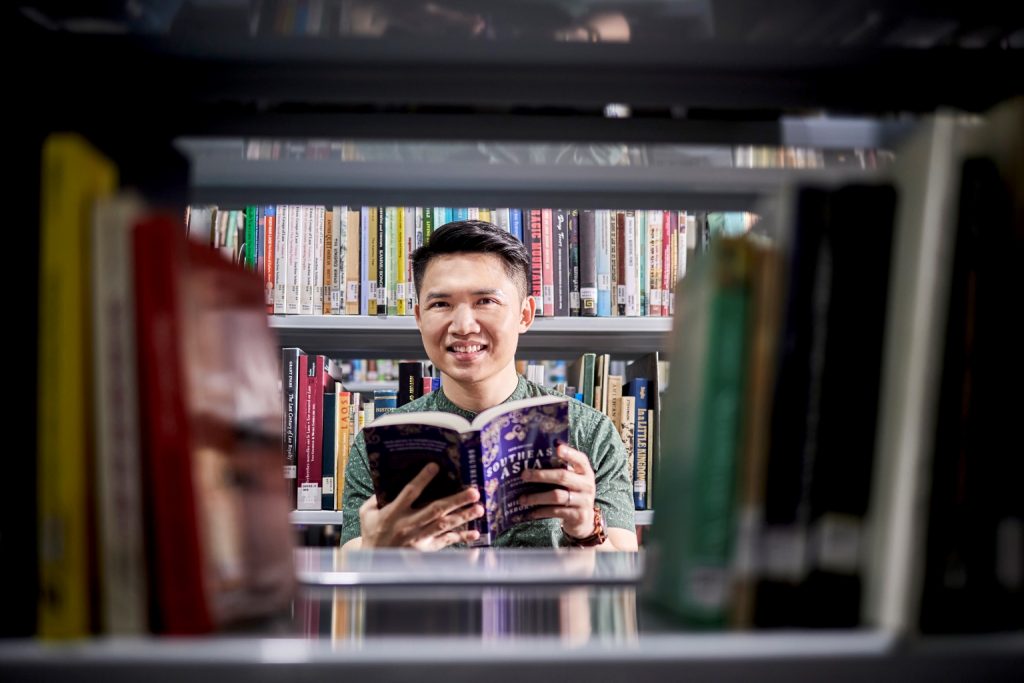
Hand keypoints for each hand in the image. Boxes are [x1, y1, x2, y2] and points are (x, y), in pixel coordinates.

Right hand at [359, 463, 483, 549]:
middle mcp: (408, 525)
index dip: (422, 479)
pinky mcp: (425, 549)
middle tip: (473, 492)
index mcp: (393, 513)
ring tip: (479, 508)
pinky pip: (446, 542)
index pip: (410, 492)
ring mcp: (418, 538)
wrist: (373, 560)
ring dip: (463, 516)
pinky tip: (475, 533)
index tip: (435, 466)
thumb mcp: (367, 512)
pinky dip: (461, 538)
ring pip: (444, 526)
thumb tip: (390, 479)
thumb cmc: (372, 531)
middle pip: (435, 510)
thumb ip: (377, 496)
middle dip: (456, 500)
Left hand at [519, 443, 597, 538]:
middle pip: (563, 476)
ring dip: (537, 497)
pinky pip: (556, 511)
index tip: (557, 448)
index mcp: (585, 472)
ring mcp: (584, 501)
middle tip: (524, 475)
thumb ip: (560, 470)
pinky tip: (531, 512)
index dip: (570, 453)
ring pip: (557, 496)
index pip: (580, 459)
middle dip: (541, 475)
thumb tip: (534, 460)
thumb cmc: (572, 494)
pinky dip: (541, 511)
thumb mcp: (572, 481)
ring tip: (522, 499)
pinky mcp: (578, 516)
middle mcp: (587, 485)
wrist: (584, 521)